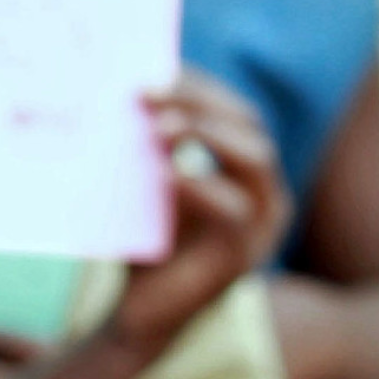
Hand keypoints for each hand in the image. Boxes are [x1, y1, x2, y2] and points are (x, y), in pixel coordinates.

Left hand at [110, 70, 290, 358]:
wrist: (138, 313)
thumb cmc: (143, 238)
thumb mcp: (146, 180)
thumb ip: (146, 141)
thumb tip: (113, 85)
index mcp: (245, 171)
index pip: (235, 110)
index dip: (200, 84)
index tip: (156, 65)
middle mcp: (264, 194)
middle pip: (249, 125)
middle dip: (200, 100)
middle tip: (148, 88)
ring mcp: (261, 226)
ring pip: (254, 160)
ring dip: (205, 132)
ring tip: (159, 126)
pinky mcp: (240, 259)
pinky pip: (233, 213)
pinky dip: (199, 186)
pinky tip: (165, 173)